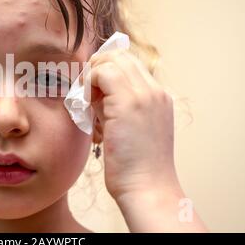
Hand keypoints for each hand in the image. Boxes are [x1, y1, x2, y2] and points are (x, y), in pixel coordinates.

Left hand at [81, 49, 206, 231]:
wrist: (147, 188)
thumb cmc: (135, 167)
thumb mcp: (130, 129)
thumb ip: (117, 107)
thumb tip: (96, 94)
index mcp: (158, 97)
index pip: (130, 64)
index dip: (107, 69)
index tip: (93, 89)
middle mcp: (155, 91)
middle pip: (121, 55)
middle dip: (97, 67)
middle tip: (86, 90)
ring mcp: (144, 95)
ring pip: (111, 60)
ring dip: (93, 75)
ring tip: (87, 100)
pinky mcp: (128, 103)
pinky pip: (102, 73)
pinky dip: (89, 83)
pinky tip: (87, 104)